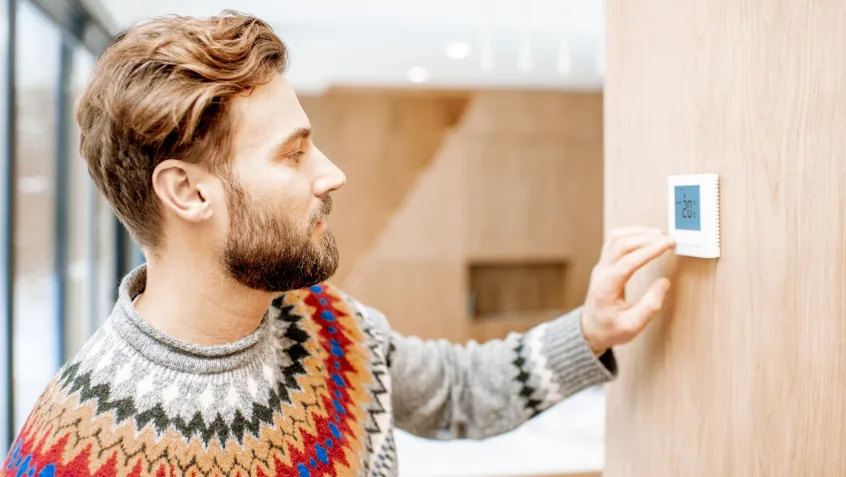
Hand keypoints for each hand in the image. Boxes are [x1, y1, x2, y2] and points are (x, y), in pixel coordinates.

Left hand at [581, 227, 675, 355]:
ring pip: (615, 239)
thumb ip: (650, 306)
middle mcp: (601, 273)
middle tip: (669, 239)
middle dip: (646, 238)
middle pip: (621, 245)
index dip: (649, 250)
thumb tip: (664, 282)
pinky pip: (613, 242)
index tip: (667, 244)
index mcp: (606, 288)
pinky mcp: (603, 264)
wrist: (590, 330)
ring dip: (638, 233)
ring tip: (659, 235)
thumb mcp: (632, 326)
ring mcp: (600, 267)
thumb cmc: (610, 330)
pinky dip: (630, 234)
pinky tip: (644, 236)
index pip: (627, 261)